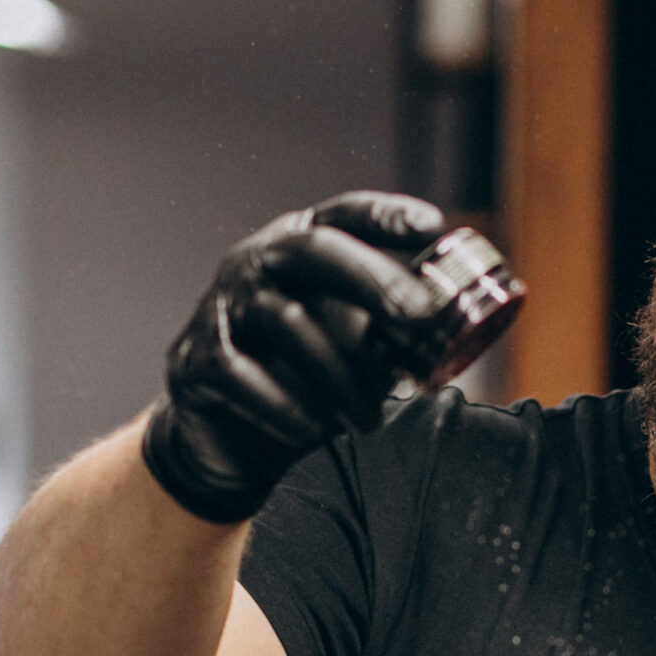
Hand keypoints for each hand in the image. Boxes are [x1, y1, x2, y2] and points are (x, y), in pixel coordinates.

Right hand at [141, 191, 445, 523]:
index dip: (385, 216)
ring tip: (370, 421)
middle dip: (374, 279)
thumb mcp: (353, 348)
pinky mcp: (196, 357)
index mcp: (299, 247)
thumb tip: (458, 331)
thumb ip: (392, 333)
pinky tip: (315, 431)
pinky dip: (285, 405)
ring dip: (339, 375)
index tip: (432, 227)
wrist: (224, 440)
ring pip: (288, 322)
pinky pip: (242, 373)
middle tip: (421, 314)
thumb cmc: (299, 380)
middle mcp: (256, 262)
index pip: (342, 215)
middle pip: (315, 250)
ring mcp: (221, 305)